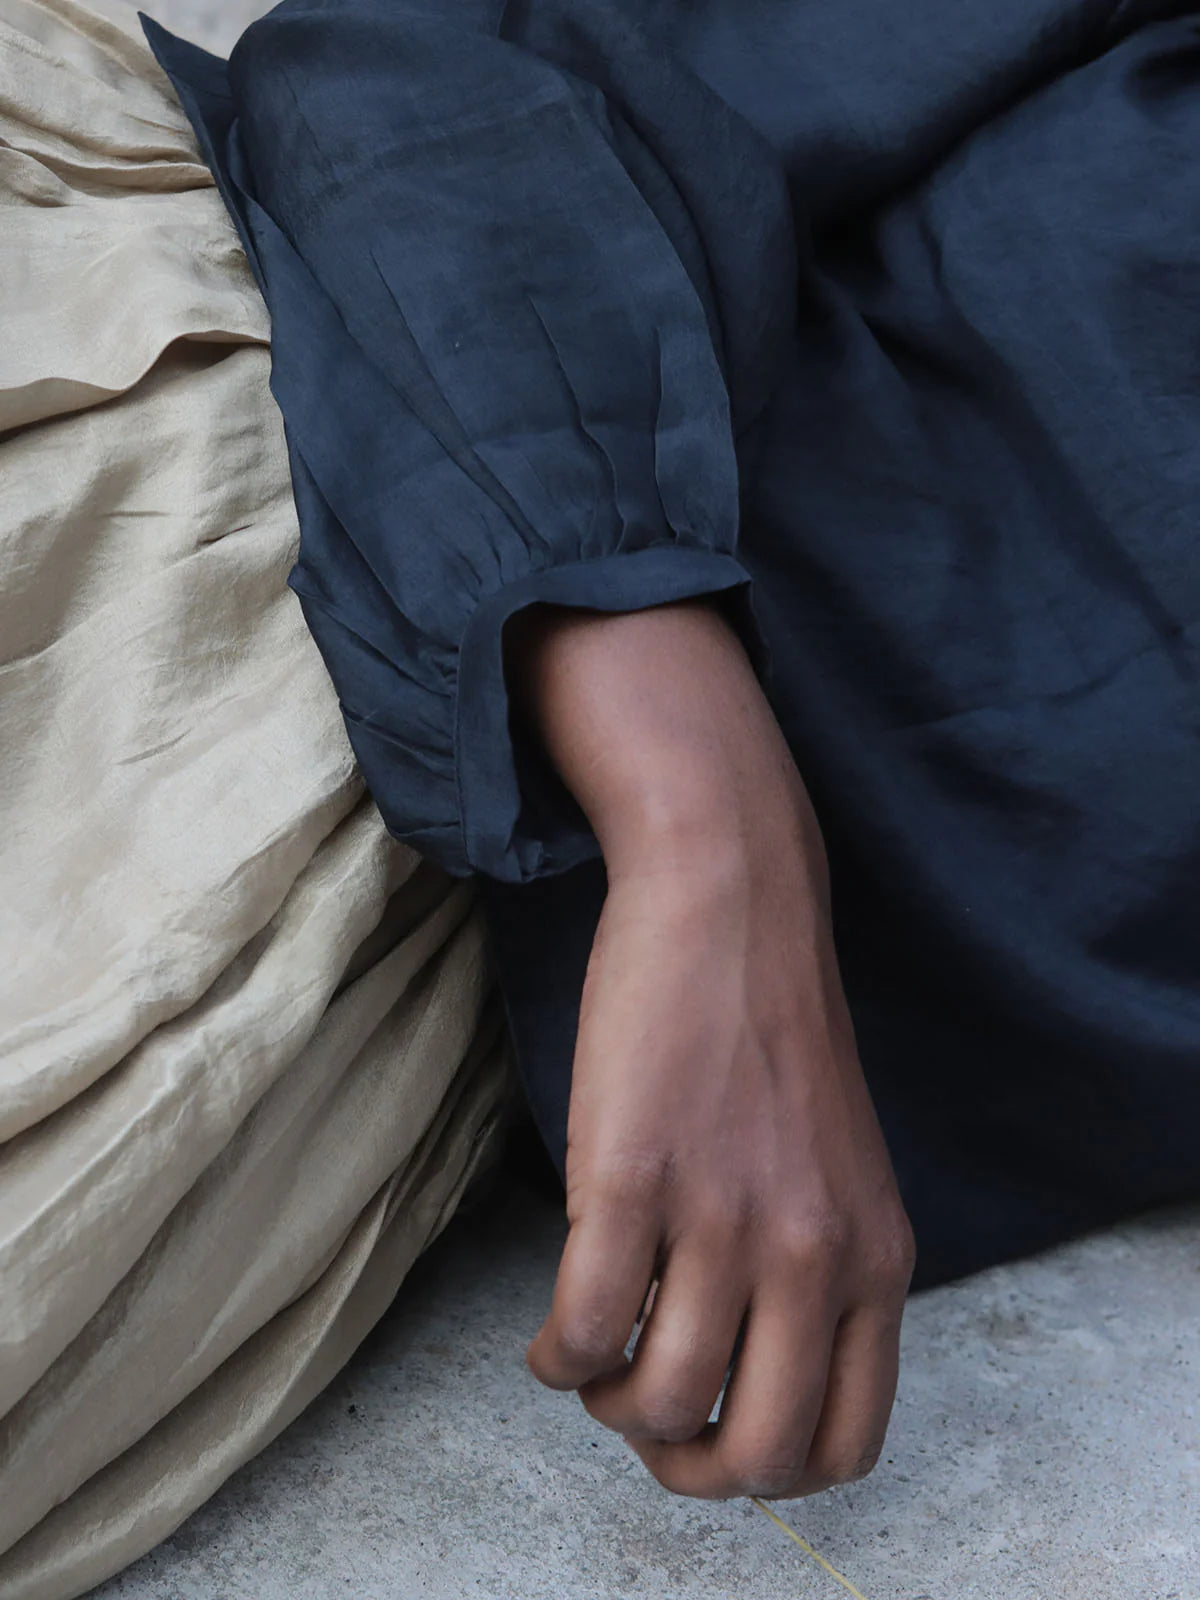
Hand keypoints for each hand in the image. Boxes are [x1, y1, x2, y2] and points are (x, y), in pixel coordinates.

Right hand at [509, 599, 914, 1498]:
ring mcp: (722, 1219)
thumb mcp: (843, 1166)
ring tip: (592, 1361)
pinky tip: (551, 1333)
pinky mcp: (632, 1178)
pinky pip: (582, 1331)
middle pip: (757, 1455)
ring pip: (661, 1406)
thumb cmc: (773, 1032)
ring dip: (609, 1407)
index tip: (721, 1427)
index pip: (848, 1443)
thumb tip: (753, 1370)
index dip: (771, 1466)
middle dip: (686, 1465)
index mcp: (877, 1259)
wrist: (731, 901)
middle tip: (643, 1413)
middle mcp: (813, 1254)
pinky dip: (554, 1359)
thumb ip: (826, 1269)